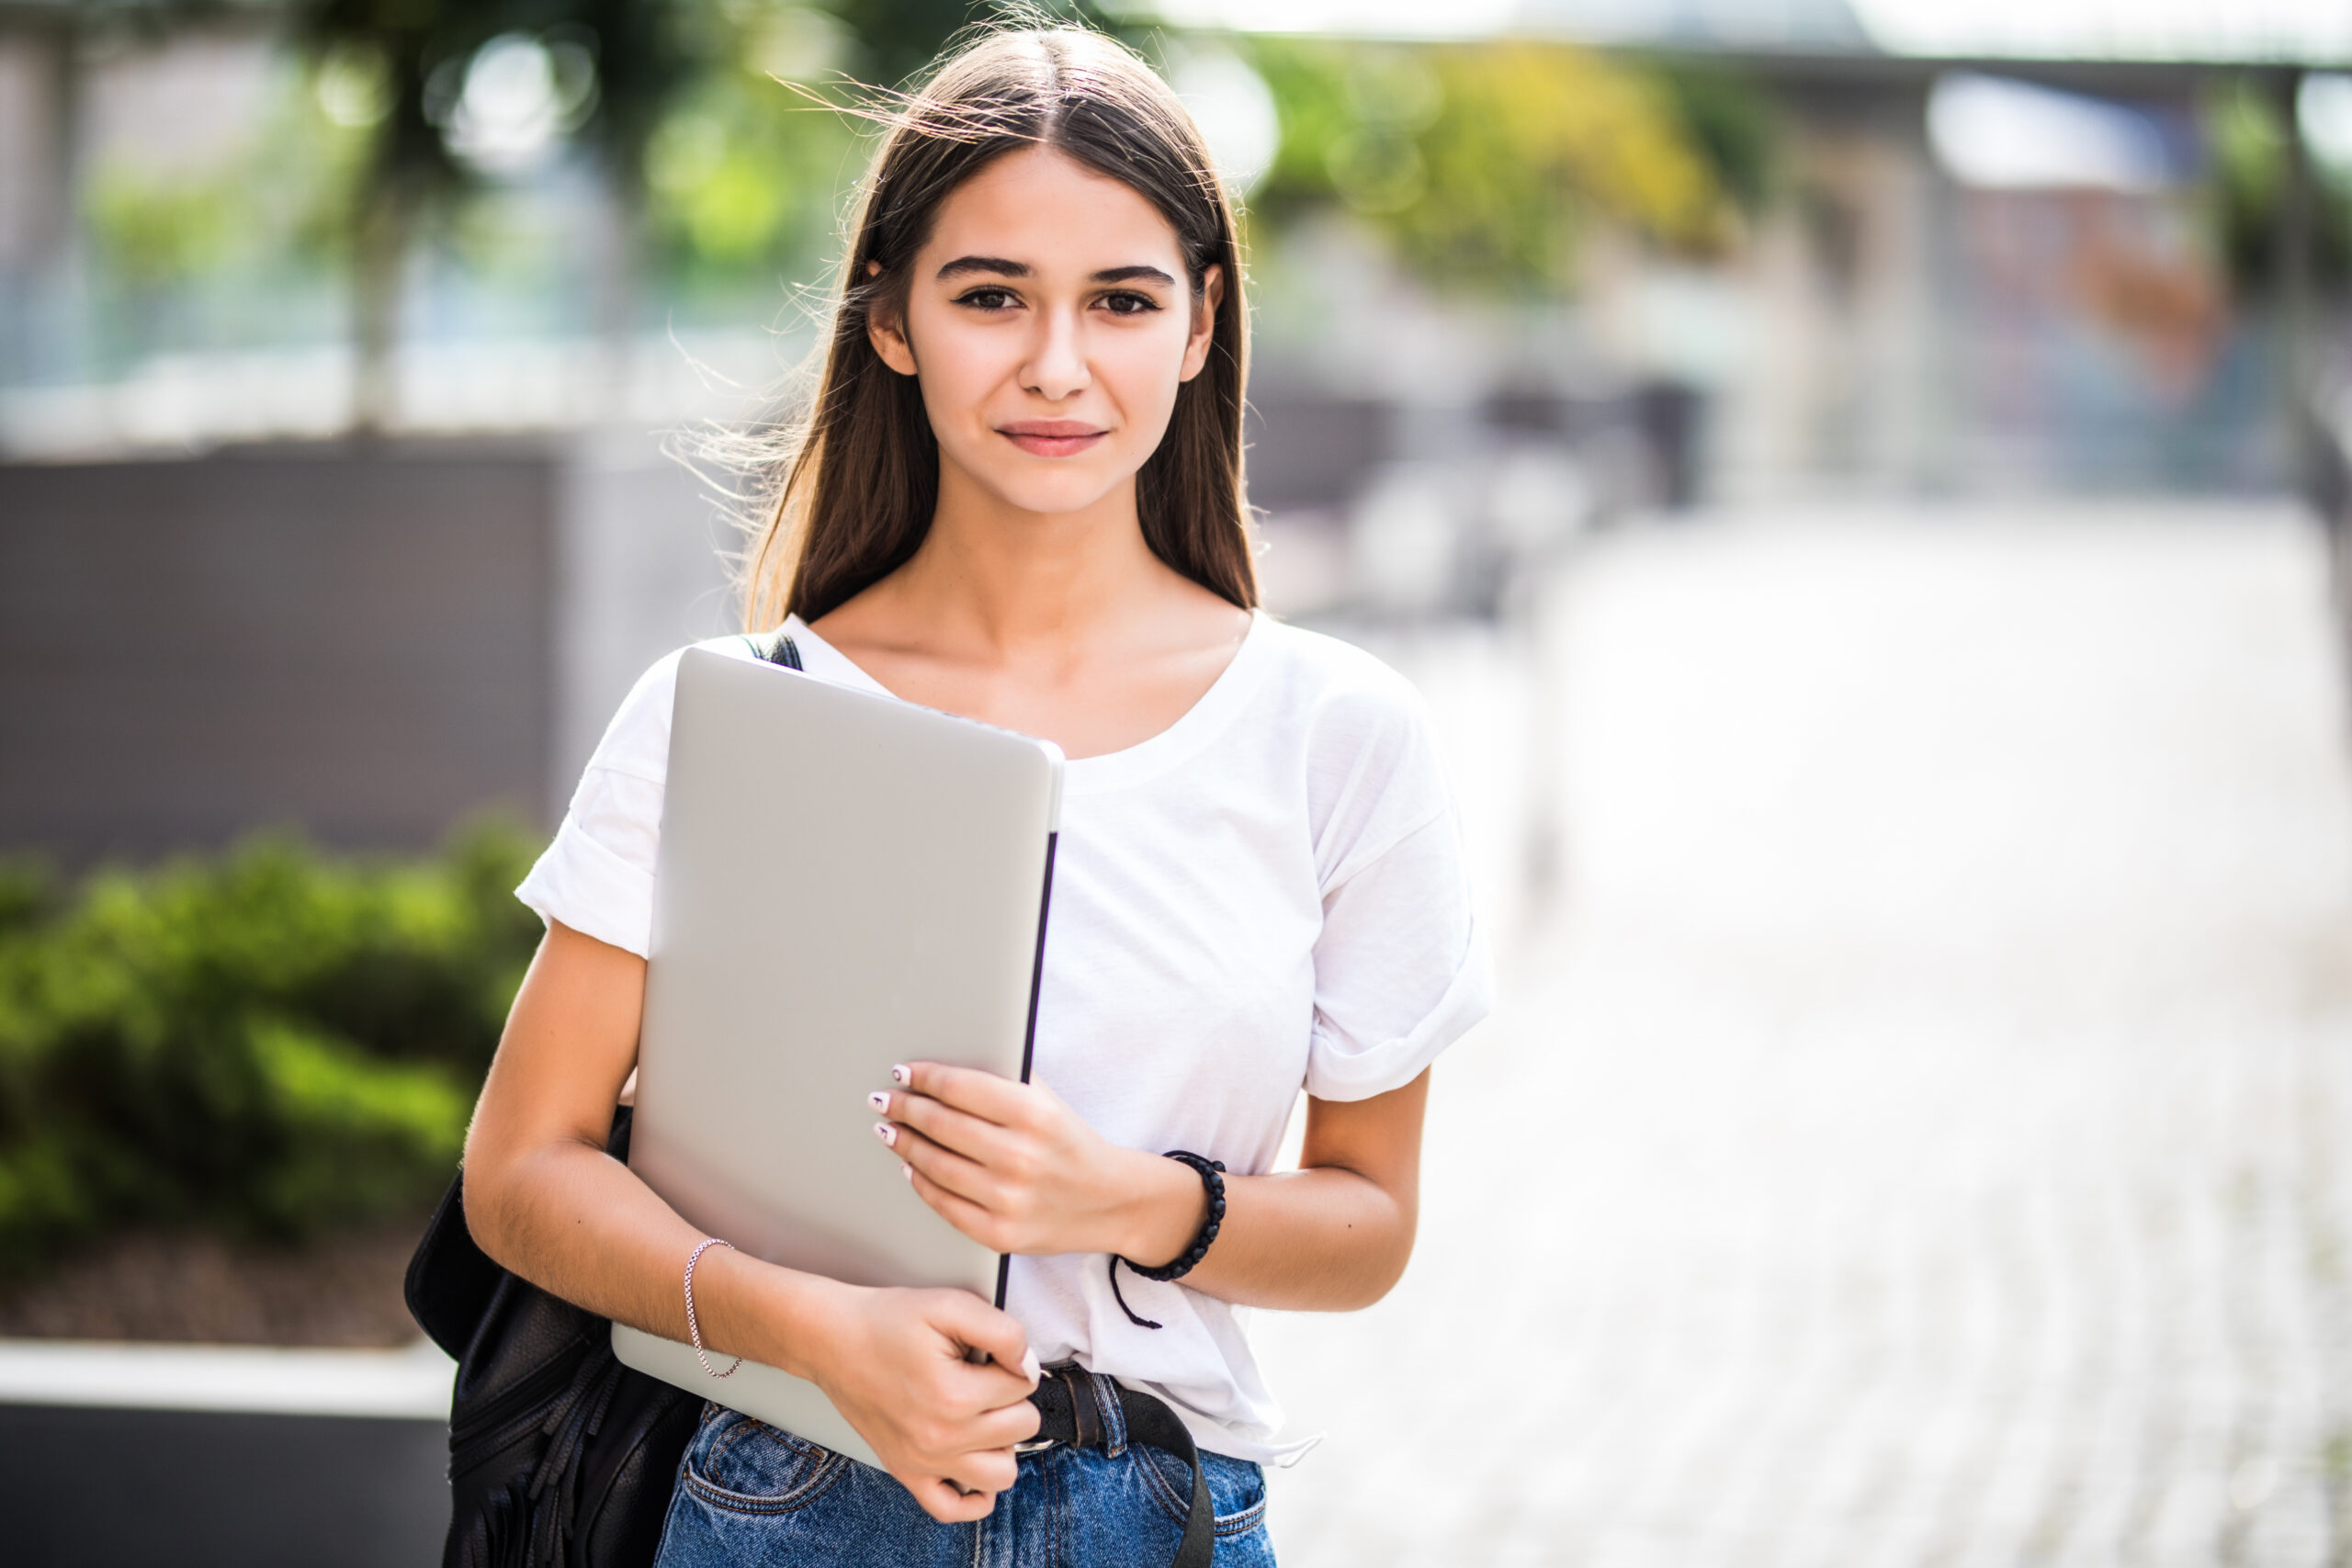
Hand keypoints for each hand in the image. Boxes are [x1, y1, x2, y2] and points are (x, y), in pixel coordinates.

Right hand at [800, 1282, 1041, 1521]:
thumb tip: (1028, 1366)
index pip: (1025, 1385)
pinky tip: (973, 1459)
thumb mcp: (950, 1305)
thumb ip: (1003, 1332)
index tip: (988, 1354)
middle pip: (1022, 1427)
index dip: (1013, 1362)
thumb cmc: (887, 1321)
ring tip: (981, 1416)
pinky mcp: (907, 1473)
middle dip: (1011, 1398)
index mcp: (955, 1395)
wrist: (833, 1341)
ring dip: (1002, 1444)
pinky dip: (974, 1493)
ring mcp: (924, 1462)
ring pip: (1003, 1473)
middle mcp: (941, 1438)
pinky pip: (954, 1509)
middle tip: (983, 1378)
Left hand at [870, 1063, 1203, 1262]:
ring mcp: (1008, 1200)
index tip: (903, 1072)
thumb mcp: (1049, 1102)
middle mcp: (1021, 1157)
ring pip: (935, 1165)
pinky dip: (921, 1182)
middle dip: (905, 1108)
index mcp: (1035, 1115)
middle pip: (941, 1125)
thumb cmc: (1071, 1143)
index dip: (924, 1077)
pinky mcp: (999, 1234)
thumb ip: (1004, 1082)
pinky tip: (910, 1166)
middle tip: (885, 1100)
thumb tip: (942, 1069)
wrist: (1109, 1201)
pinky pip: (944, 1205)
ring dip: (904, 1144)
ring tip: (890, 1129)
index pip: (960, 1088)